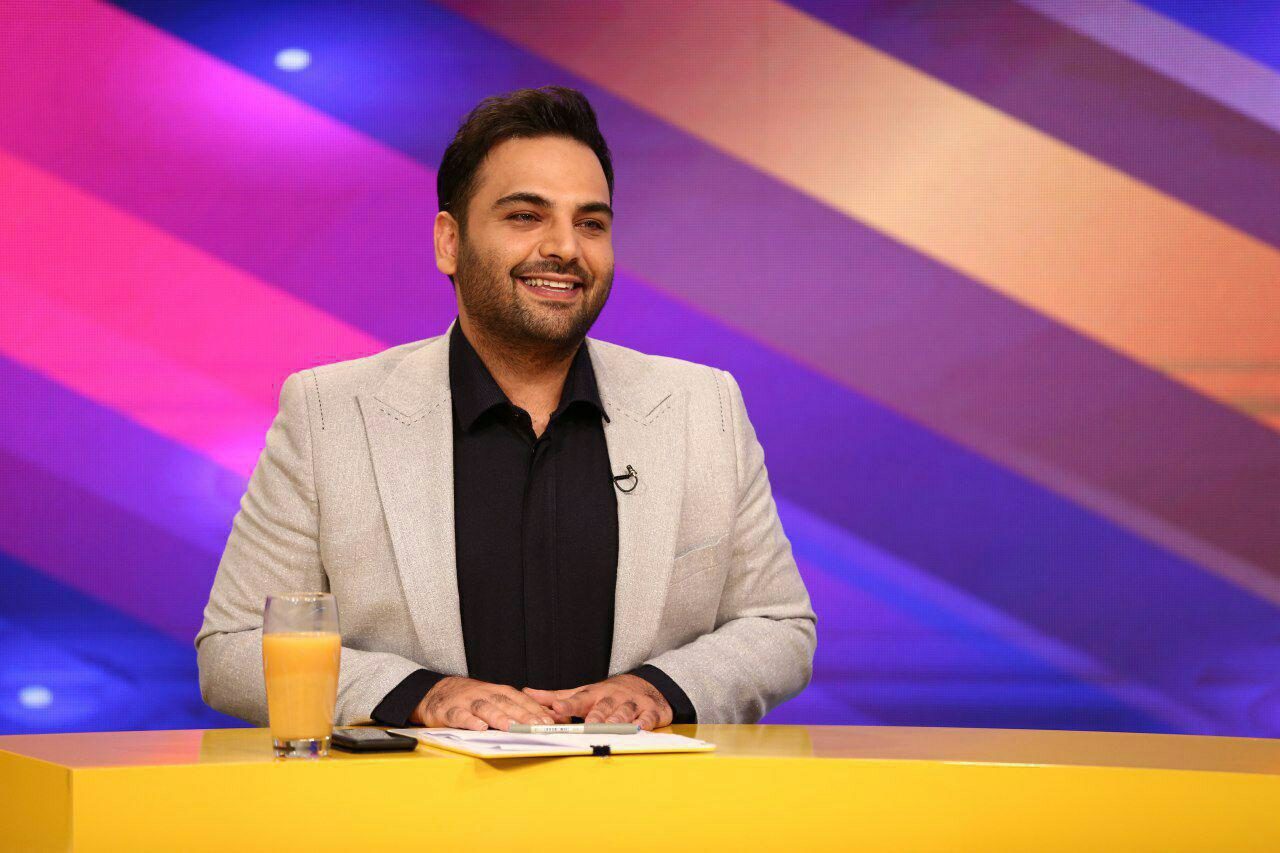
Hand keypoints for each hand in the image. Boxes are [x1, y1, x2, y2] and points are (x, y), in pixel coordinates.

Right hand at [411, 676, 557, 730]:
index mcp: (497, 692)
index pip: (519, 699)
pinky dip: (470, 721)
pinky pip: (460, 716)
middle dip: (522, 714)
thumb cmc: (471, 699)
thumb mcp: (494, 699)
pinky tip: (479, 728)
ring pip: (485, 708)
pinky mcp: (449, 711)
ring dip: (498, 717)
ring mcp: (466, 702)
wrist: (436, 693)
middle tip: (536, 725)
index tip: (548, 721)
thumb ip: (516, 708)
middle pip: (506, 703)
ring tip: (510, 727)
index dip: (534, 709)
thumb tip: (545, 719)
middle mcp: (484, 694)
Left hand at [522, 674, 672, 730]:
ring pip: (624, 712)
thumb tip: (527, 692)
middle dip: (595, 716)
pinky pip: (648, 717)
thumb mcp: (582, 693)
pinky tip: (639, 728)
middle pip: (602, 707)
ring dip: (617, 720)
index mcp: (594, 694)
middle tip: (587, 725)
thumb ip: (556, 696)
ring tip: (611, 727)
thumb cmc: (607, 695)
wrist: (644, 687)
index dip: (568, 705)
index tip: (557, 709)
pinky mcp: (650, 712)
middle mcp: (613, 698)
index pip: (579, 699)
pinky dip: (644, 723)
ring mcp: (632, 704)